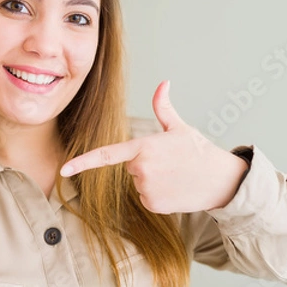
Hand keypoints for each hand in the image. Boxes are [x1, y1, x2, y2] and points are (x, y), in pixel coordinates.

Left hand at [60, 81, 248, 213]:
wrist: (222, 180)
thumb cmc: (199, 151)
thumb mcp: (180, 127)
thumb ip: (163, 107)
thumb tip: (163, 82)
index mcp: (143, 147)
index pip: (106, 154)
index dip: (82, 162)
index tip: (64, 169)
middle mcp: (141, 169)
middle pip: (130, 167)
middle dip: (145, 164)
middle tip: (170, 163)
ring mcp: (146, 188)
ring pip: (138, 183)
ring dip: (152, 180)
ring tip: (175, 175)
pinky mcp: (153, 204)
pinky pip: (146, 198)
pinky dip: (158, 195)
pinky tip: (175, 188)